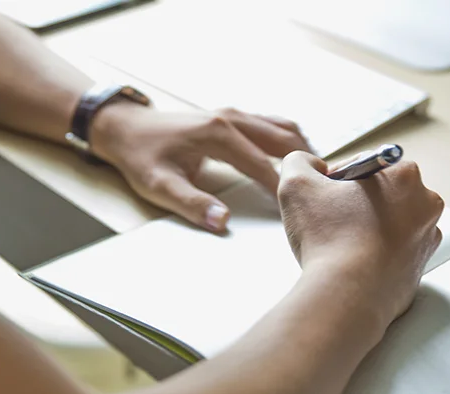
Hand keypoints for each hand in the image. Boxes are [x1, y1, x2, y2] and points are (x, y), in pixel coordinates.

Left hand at [90, 103, 310, 231]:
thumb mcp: (160, 187)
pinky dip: (287, 139)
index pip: (263, 165)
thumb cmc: (142, 158)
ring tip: (317, 174)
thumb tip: (224, 223)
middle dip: (304, 162)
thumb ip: (193, 205)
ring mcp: (232, 114)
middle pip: (282, 139)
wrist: (125, 129)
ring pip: (280, 127)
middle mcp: (232, 118)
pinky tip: (295, 157)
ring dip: (300, 148)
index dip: (283, 188)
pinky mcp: (230, 116)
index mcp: (219, 135)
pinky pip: (269, 124)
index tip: (300, 208)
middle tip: (325, 188)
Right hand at [278, 152, 443, 323]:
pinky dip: (374, 255)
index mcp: (404, 175)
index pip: (362, 165)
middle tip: (329, 222)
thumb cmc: (329, 240)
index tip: (322, 199)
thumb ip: (299, 162)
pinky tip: (352, 263)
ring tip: (339, 245)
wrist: (347, 297)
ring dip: (364, 229)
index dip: (335, 181)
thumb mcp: (297, 183)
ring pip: (387, 223)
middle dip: (354, 204)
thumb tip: (309, 166)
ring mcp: (426, 239)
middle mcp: (425, 204)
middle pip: (379, 194)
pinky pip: (392, 253)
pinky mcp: (419, 269)